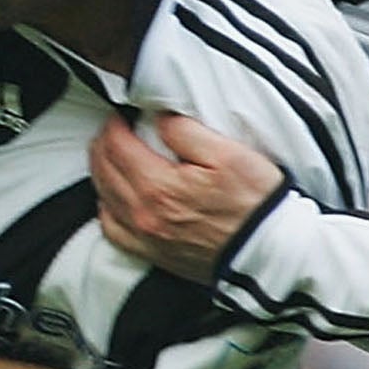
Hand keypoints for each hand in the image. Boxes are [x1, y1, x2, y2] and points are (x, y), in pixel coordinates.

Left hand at [90, 109, 282, 281]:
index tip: (122, 114)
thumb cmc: (254, 204)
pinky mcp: (155, 255)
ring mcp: (147, 238)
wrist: (268, 252)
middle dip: (103, 144)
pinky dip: (106, 210)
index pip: (117, 146)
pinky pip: (113, 232)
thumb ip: (186, 132)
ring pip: (103, 199)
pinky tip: (113, 199)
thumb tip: (158, 119)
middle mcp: (145, 215)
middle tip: (113, 129)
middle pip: (103, 171)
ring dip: (101, 173)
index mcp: (159, 186)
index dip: (114, 124)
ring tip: (109, 156)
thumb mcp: (228, 153)